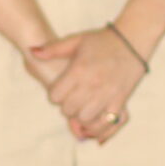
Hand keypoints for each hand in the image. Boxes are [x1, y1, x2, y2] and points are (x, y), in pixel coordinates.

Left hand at [29, 26, 147, 144]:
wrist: (132, 40)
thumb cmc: (102, 40)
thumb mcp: (75, 40)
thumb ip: (52, 49)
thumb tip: (32, 51)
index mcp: (78, 70)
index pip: (55, 96)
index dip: (54, 95)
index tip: (60, 90)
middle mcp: (92, 84)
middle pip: (68, 109)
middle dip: (66, 106)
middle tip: (71, 99)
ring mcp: (107, 93)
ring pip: (85, 118)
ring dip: (81, 116)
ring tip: (82, 107)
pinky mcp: (120, 100)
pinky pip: (107, 122)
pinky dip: (98, 125)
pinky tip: (94, 120)